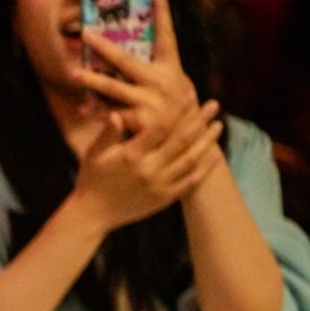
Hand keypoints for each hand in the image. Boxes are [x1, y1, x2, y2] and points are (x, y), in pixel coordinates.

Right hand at [70, 92, 224, 233]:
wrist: (93, 215)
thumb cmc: (92, 179)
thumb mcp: (93, 154)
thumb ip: (107, 134)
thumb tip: (116, 114)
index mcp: (130, 155)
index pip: (158, 128)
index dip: (176, 110)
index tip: (189, 95)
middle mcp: (147, 169)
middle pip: (180, 140)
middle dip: (198, 120)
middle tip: (213, 105)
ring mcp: (159, 185)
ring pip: (190, 159)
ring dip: (206, 141)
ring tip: (218, 125)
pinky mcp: (165, 198)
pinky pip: (190, 181)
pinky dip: (205, 168)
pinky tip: (215, 154)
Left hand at [75, 0, 200, 139]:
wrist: (189, 144)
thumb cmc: (176, 111)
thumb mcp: (175, 87)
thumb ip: (155, 72)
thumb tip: (130, 56)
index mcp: (170, 70)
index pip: (167, 37)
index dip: (163, 15)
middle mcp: (161, 82)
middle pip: (126, 60)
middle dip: (104, 46)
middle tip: (86, 33)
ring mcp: (151, 102)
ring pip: (113, 88)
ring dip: (92, 81)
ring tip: (75, 74)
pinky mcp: (141, 122)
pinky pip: (111, 115)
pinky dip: (95, 112)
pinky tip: (81, 109)